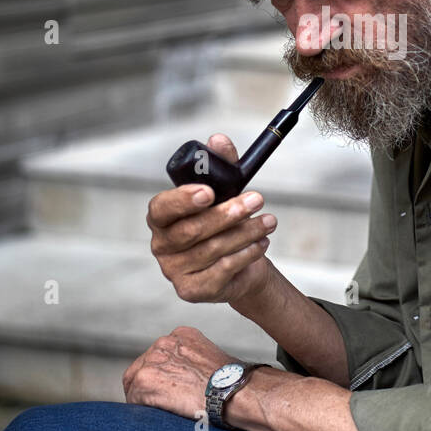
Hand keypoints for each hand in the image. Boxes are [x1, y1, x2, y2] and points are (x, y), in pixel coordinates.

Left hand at [122, 325, 230, 419]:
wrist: (234, 392)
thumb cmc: (229, 385)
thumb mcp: (209, 361)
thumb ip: (190, 363)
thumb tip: (181, 380)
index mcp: (181, 335)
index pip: (157, 356)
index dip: (160, 376)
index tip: (168, 390)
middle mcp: (164, 342)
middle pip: (142, 367)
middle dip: (150, 387)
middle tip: (163, 405)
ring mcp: (153, 359)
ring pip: (135, 384)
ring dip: (145, 399)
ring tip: (164, 412)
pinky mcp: (144, 379)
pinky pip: (133, 400)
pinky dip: (143, 411)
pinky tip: (162, 415)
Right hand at [147, 133, 276, 304]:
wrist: (238, 264)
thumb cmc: (224, 221)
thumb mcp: (225, 189)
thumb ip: (220, 164)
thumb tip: (218, 139)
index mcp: (161, 217)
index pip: (162, 208)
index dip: (183, 200)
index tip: (209, 192)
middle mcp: (161, 245)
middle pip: (192, 231)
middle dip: (228, 213)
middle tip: (257, 200)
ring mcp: (173, 270)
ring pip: (212, 250)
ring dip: (245, 233)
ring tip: (269, 222)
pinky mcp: (191, 290)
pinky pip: (221, 271)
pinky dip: (245, 254)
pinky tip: (261, 243)